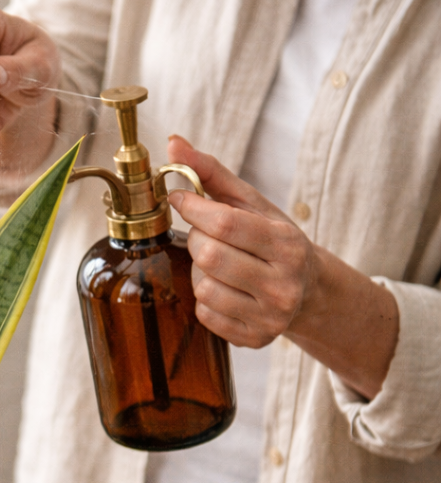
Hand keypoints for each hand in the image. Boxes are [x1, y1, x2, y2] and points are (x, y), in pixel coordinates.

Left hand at [165, 136, 315, 348]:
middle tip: (205, 234)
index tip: (179, 198)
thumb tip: (173, 143)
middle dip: (196, 239)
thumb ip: (212, 173)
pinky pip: (205, 314)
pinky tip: (225, 288)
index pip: (224, 223)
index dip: (193, 207)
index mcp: (286, 245)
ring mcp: (269, 317)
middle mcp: (282, 284)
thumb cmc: (273, 241)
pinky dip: (205, 297)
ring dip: (198, 271)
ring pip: (202, 287)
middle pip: (208, 256)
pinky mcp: (253, 339)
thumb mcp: (253, 204)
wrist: (310, 292)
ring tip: (219, 263)